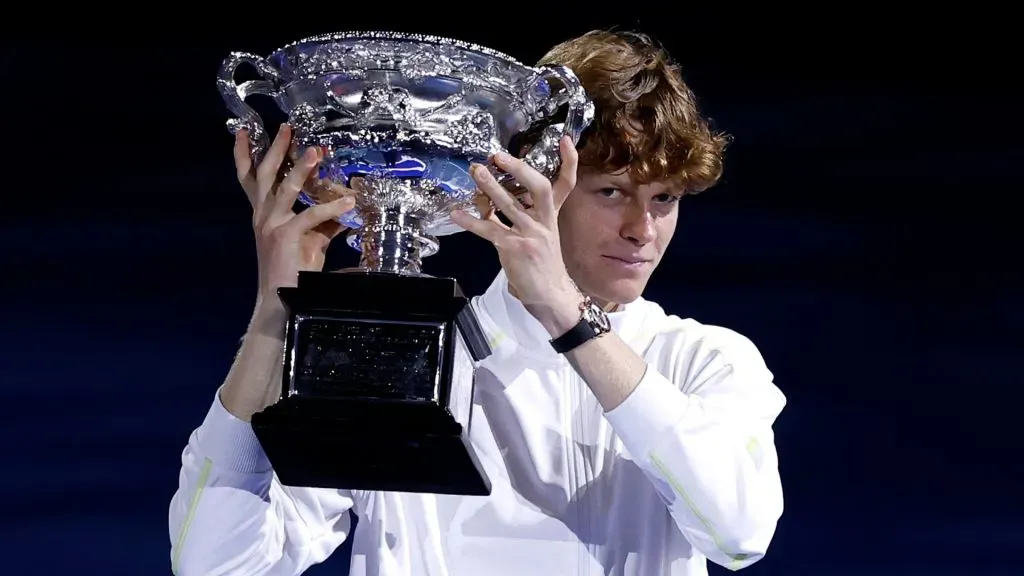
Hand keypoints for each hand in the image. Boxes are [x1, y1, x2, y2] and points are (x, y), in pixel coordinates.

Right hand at [233, 124, 355, 305]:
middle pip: (264, 174)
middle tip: (287, 128)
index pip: (248, 179)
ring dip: (301, 169)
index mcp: (263, 214)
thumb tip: (345, 205)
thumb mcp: (309, 238)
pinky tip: (349, 203)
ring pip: (284, 188)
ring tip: (315, 152)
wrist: (282, 300)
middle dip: (275, 149)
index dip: (244, 155)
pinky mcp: (286, 236)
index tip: (242, 132)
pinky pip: (311, 215)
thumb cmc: (294, 270)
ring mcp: (272, 224)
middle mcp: (263, 216)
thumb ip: (324, 220)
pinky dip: (332, 208)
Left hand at [451, 137, 582, 334]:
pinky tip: (457, 213)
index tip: (565, 139)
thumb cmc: (539, 264)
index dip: (569, 162)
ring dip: (490, 187)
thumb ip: (511, 216)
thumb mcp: (534, 235)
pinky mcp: (515, 248)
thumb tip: (483, 200)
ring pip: (510, 205)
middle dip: (519, 169)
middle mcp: (544, 221)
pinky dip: (471, 221)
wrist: (550, 295)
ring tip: (476, 171)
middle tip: (498, 156)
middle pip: (539, 187)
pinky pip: (490, 230)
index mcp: (551, 216)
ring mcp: (531, 235)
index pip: (566, 184)